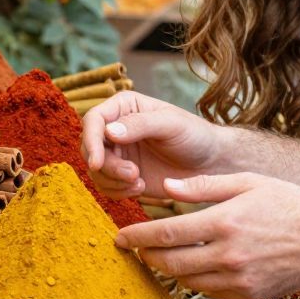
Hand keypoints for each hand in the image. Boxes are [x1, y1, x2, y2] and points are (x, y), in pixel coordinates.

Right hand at [80, 91, 227, 199]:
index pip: (93, 120)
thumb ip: (140, 125)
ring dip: (113, 181)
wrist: (210, 163)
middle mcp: (115, 129)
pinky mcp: (122, 176)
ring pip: (95, 170)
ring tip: (139, 182)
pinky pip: (106, 186)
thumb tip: (108, 131)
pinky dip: (118, 192)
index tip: (97, 163)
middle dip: (106, 166)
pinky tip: (140, 188)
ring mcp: (118, 154)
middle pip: (89, 148)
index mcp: (124, 107)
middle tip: (133, 174)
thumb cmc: (195, 135)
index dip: (90, 141)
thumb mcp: (171, 124)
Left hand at [116, 173, 299, 298]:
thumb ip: (203, 186)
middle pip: (170, 262)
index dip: (138, 236)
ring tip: (158, 258)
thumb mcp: (247, 182)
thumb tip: (165, 189)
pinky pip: (209, 292)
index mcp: (225, 222)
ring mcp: (239, 279)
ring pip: (186, 281)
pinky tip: (190, 269)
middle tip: (133, 249)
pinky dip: (193, 282)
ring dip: (167, 270)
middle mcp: (228, 254)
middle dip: (146, 256)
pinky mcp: (248, 296)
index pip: (167, 233)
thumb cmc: (287, 203)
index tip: (120, 236)